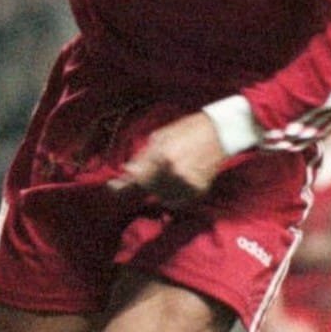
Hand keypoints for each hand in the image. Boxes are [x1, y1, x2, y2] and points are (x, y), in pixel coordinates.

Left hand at [109, 112, 226, 207]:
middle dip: (143, 182)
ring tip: (166, 173)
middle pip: (147, 188)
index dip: (121, 187)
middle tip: (148, 174)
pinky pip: (178, 201)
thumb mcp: (159, 137)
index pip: (136, 179)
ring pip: (162, 197)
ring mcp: (187, 183)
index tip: (112, 188)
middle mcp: (173, 172)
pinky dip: (172, 195)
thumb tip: (127, 171)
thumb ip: (143, 156)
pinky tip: (175, 182)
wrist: (219, 133)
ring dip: (158, 189)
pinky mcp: (199, 190)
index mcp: (161, 156)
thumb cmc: (185, 130)